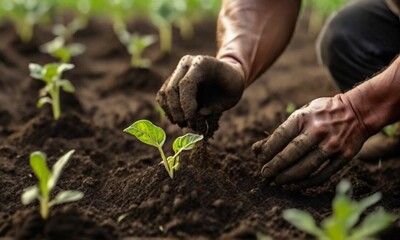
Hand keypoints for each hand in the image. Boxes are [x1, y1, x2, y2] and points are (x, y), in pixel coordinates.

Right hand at [156, 55, 244, 128]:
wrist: (228, 76)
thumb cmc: (232, 86)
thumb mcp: (230, 97)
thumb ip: (214, 107)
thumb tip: (197, 116)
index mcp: (202, 63)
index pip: (186, 84)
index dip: (186, 104)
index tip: (191, 120)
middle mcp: (187, 63)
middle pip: (172, 89)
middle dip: (177, 111)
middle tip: (187, 125)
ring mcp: (178, 70)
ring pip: (164, 93)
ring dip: (171, 112)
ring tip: (183, 124)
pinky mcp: (172, 80)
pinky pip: (163, 96)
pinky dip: (168, 110)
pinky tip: (177, 119)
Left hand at [252, 94, 368, 186]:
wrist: (358, 112)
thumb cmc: (322, 114)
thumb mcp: (302, 114)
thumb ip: (280, 132)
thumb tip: (256, 149)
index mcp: (304, 117)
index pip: (280, 137)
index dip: (267, 152)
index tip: (260, 161)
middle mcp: (318, 131)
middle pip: (291, 154)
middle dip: (274, 167)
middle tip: (264, 175)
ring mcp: (332, 145)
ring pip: (306, 167)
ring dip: (288, 177)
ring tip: (276, 182)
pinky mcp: (344, 157)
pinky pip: (322, 175)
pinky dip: (306, 183)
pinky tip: (295, 185)